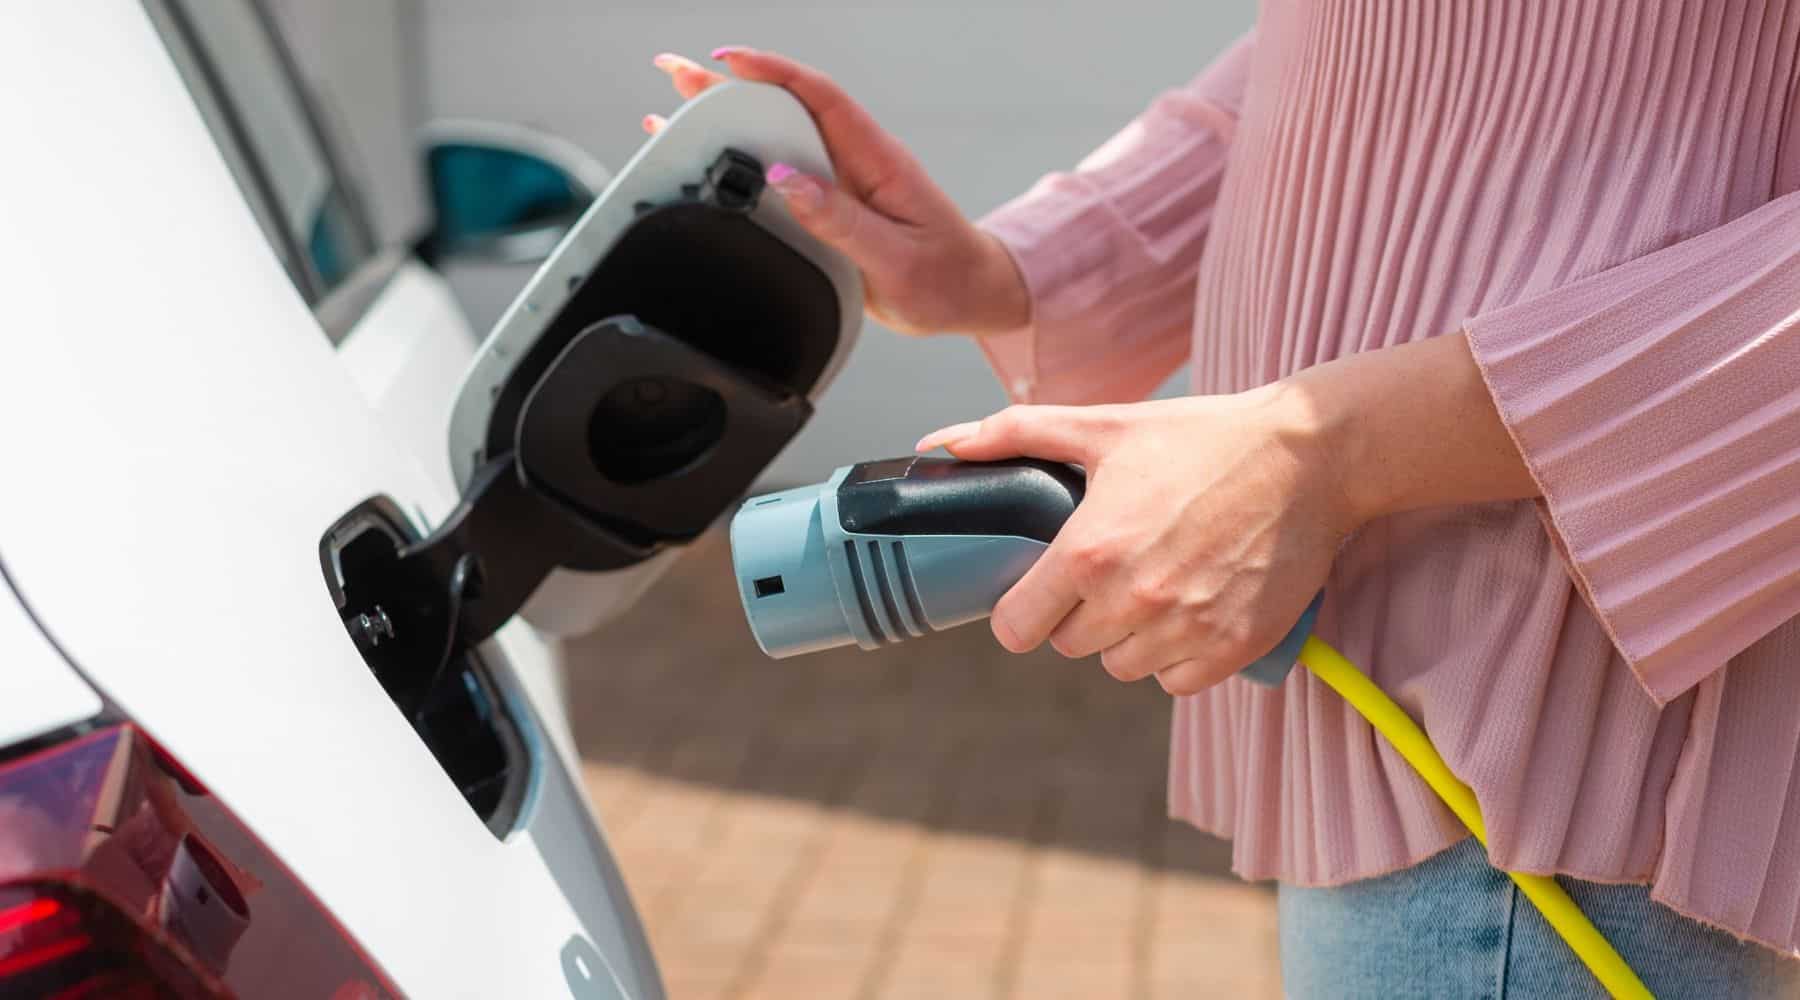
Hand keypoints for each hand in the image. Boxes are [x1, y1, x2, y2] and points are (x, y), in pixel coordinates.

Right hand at [646, 48, 1027, 335]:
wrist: (971, 297)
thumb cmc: (946, 278)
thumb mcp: (896, 258)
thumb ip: (840, 220)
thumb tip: (787, 181)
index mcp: (878, 160)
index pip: (821, 99)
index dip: (772, 73)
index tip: (727, 61)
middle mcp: (856, 163)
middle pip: (785, 111)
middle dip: (728, 88)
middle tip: (674, 72)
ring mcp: (841, 183)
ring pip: (777, 141)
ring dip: (727, 123)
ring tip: (670, 110)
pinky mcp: (830, 208)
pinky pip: (780, 178)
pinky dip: (739, 166)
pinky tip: (706, 161)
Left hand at [913, 335, 1539, 694]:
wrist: (1310, 455)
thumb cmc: (1201, 438)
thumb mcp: (1101, 425)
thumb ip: (1010, 435)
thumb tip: (936, 447)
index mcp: (1089, 553)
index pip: (1018, 629)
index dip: (1022, 611)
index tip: (1038, 592)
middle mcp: (1133, 601)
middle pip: (1070, 648)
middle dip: (1078, 615)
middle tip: (1109, 570)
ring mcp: (1186, 630)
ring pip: (1122, 668)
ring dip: (1127, 639)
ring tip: (1154, 584)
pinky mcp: (1233, 649)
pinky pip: (1177, 682)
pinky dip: (1178, 657)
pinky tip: (1191, 610)